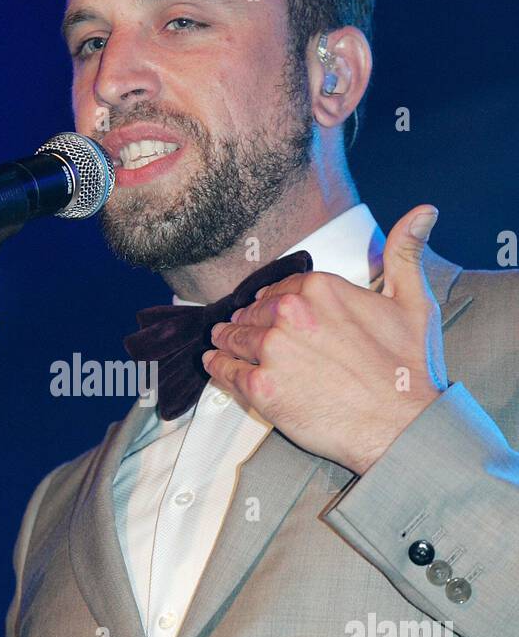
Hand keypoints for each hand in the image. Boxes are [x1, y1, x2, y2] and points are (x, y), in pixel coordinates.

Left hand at [203, 205, 447, 475]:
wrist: (401, 426)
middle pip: (253, 313)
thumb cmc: (408, 370)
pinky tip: (214, 363)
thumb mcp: (413, 302)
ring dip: (226, 340)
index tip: (267, 309)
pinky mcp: (260, 387)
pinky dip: (217, 366)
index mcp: (319, 288)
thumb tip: (423, 210)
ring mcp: (271, 351)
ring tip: (220, 343)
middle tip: (240, 329)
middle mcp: (289, 314)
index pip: (279, 289)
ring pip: (233, 338)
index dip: (272, 301)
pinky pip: (225, 370)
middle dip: (248, 321)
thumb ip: (405, 253)